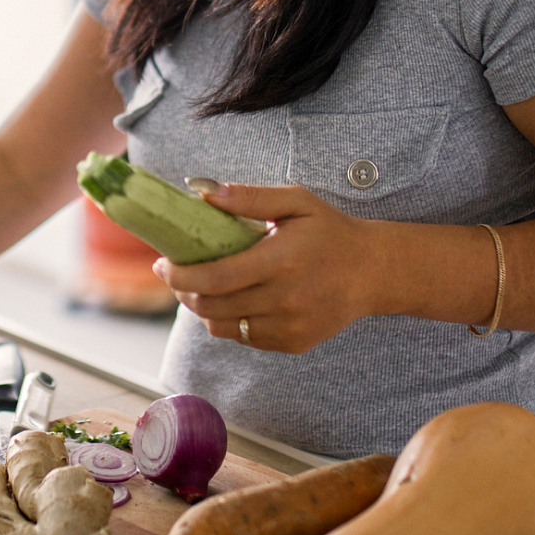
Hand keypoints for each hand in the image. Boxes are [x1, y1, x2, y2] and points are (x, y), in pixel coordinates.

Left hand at [157, 180, 385, 353]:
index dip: (180, 275)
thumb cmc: (329, 231)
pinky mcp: (292, 343)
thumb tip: (200, 190)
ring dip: (202, 307)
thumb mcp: (295, 202)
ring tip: (200, 285)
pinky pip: (243, 337)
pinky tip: (233, 298)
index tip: (162, 263)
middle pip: (211, 306)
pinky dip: (229, 319)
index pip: (214, 277)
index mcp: (281, 262)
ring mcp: (288, 327)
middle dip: (183, 290)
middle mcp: (284, 300)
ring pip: (221, 326)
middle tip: (174, 272)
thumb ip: (248, 197)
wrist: (373, 271)